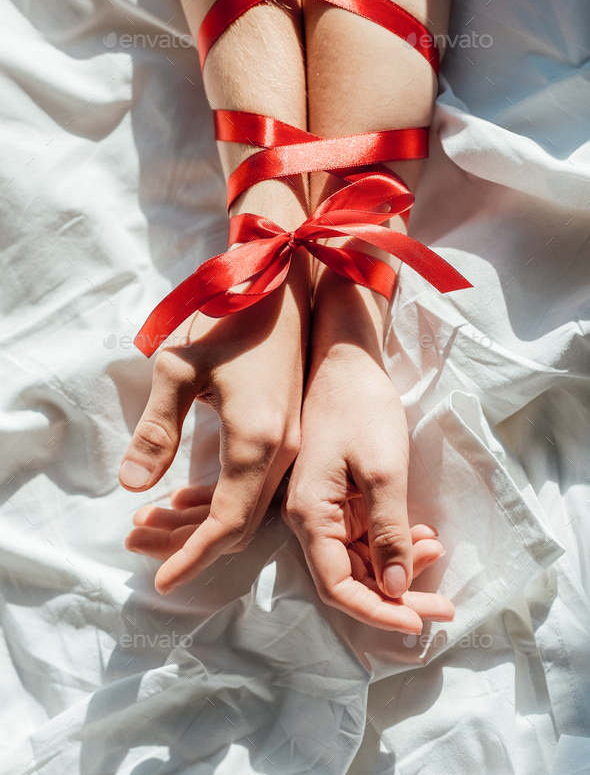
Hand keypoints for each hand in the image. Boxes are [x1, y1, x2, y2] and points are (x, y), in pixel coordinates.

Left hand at [120, 253, 309, 594]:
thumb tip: (132, 485)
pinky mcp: (292, 435)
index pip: (227, 524)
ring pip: (249, 508)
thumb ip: (156, 430)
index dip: (192, 557)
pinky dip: (222, 501)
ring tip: (148, 521)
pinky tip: (183, 495)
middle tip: (137, 541)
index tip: (161, 580)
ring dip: (202, 522)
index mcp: (256, 441)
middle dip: (188, 543)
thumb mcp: (178, 368)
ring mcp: (293, 445)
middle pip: (238, 524)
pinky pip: (258, 487)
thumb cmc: (229, 321)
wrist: (283, 288)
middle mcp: (284, 453)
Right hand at [282, 273, 453, 631]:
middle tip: (444, 606)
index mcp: (311, 515)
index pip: (338, 586)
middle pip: (350, 578)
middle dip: (398, 595)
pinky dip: (395, 540)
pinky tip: (424, 533)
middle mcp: (311, 519)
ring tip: (437, 550)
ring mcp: (325, 508)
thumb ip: (388, 532)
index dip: (377, 612)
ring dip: (400, 566)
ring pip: (361, 559)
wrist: (347, 360)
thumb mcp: (383, 471)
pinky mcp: (340, 496)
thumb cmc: (360, 408)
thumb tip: (393, 588)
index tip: (418, 623)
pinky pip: (365, 534)